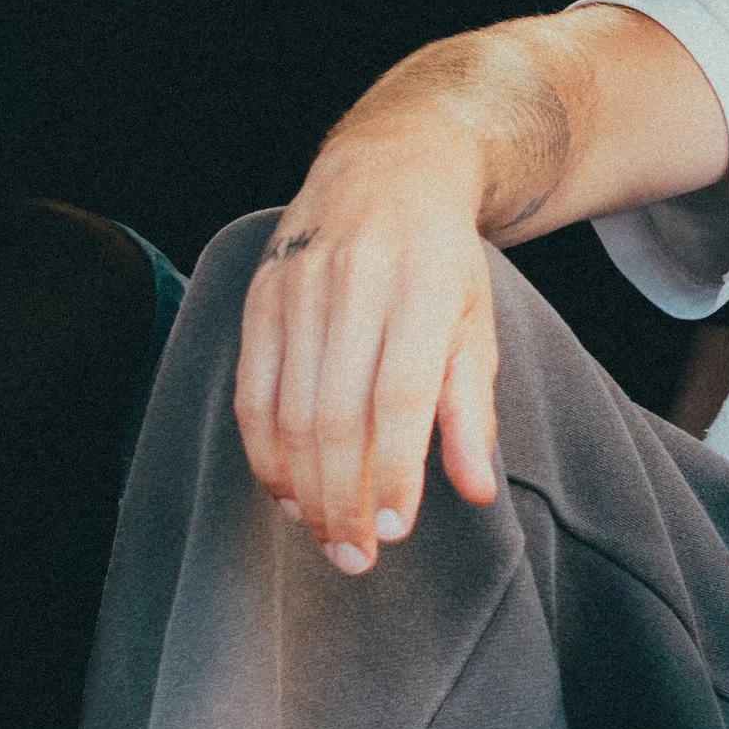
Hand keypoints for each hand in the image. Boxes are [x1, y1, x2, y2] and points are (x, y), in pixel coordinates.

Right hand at [234, 134, 499, 572]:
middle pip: (337, 413)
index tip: (394, 531)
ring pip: (289, 409)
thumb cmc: (441, 263)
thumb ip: (470, 408)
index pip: (400, 395)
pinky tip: (285, 491)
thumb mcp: (473, 324)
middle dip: (342, 497)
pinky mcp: (261, 295)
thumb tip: (475, 489)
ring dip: (302, 486)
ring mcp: (299, 287)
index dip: (391, 470)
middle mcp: (355, 284)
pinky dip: (264, 451)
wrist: (387, 169)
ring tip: (324, 536)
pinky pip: (252, 389)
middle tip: (355, 558)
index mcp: (421, 289)